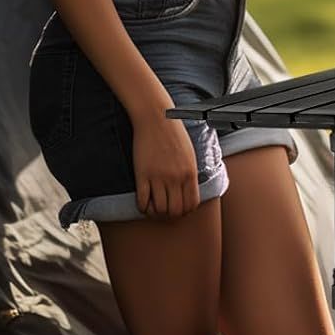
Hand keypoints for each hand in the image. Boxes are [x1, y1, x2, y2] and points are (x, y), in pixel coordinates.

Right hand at [129, 104, 200, 218]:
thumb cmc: (174, 135)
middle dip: (171, 215)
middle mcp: (176, 178)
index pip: (191, 204)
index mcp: (190, 173)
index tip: (179, 209)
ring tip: (153, 209)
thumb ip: (190, 173)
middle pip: (175, 210)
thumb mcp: (190, 155)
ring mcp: (158, 178)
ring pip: (159, 209)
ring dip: (156, 213)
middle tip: (165, 212)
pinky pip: (142, 201)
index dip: (185, 211)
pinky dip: (142, 207)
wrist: (156, 119)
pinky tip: (143, 204)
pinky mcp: (142, 175)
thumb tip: (190, 190)